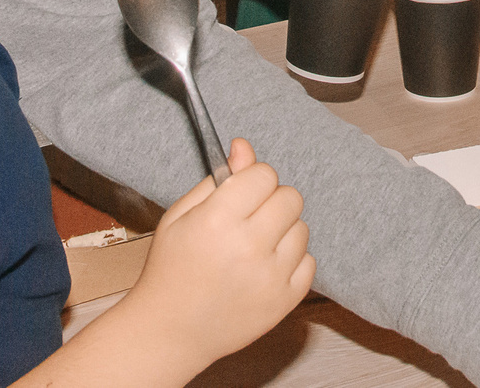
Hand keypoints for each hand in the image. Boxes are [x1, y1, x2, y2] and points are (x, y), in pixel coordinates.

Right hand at [130, 140, 314, 361]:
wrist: (170, 331)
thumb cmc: (171, 269)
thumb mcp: (180, 216)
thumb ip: (216, 179)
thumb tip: (245, 147)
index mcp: (218, 221)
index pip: (264, 174)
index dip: (252, 179)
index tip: (241, 193)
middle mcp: (249, 247)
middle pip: (290, 197)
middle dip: (271, 201)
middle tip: (248, 219)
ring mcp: (270, 278)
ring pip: (302, 228)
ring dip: (282, 232)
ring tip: (254, 247)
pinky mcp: (284, 303)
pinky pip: (309, 263)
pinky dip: (291, 262)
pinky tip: (264, 268)